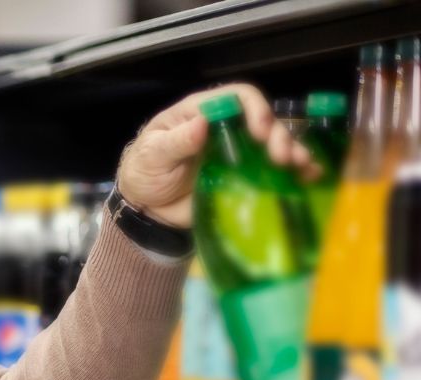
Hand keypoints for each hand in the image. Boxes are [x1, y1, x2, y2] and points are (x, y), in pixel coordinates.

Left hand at [116, 82, 312, 228]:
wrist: (145, 210)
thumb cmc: (143, 173)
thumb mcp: (150, 156)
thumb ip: (175, 142)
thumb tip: (202, 123)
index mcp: (200, 113)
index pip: (236, 97)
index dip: (254, 109)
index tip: (259, 131)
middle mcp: (225, 128)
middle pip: (262, 120)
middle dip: (277, 134)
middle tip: (280, 156)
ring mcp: (238, 152)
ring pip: (273, 142)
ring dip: (292, 150)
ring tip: (299, 166)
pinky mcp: (244, 176)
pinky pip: (273, 170)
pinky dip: (293, 171)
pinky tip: (308, 177)